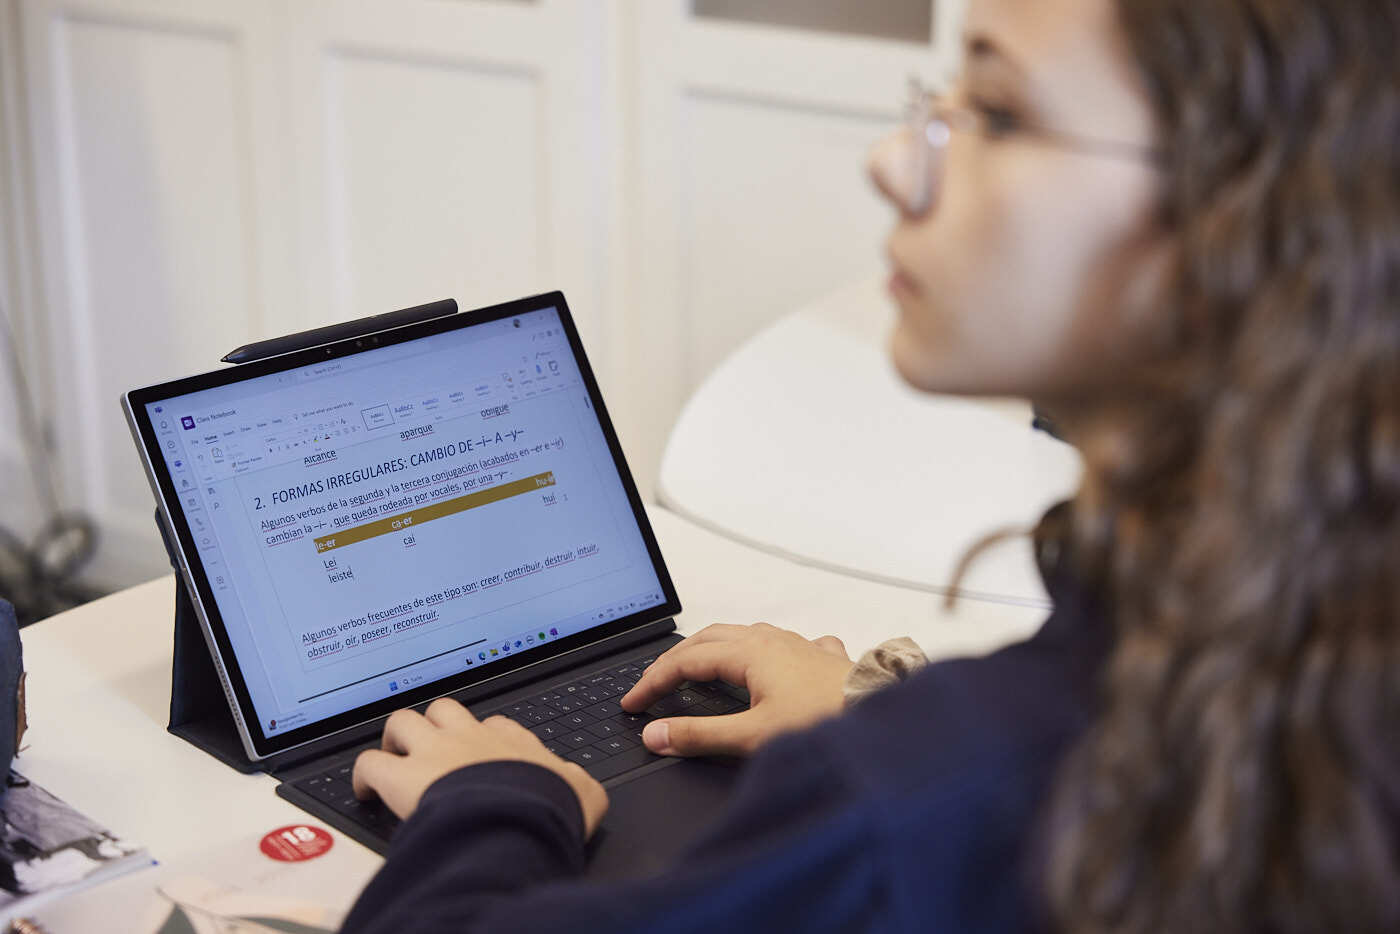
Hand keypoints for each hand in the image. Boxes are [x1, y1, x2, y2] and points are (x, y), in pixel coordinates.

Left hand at [352, 698, 608, 836]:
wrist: (520, 820)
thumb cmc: (550, 808)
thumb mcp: (582, 792)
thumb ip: (575, 781)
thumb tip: (577, 784)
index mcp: (511, 741)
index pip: (493, 726)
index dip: (481, 738)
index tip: (478, 755)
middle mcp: (470, 737)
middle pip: (444, 709)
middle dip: (432, 725)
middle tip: (428, 749)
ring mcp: (434, 751)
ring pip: (402, 721)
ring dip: (395, 738)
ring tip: (393, 759)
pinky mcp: (402, 775)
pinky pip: (369, 763)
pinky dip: (364, 775)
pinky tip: (366, 791)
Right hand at [620, 623, 853, 757]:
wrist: (882, 718)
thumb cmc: (826, 721)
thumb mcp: (752, 736)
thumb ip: (699, 735)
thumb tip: (657, 734)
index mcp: (750, 652)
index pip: (685, 661)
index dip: (654, 681)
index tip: (634, 703)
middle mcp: (773, 641)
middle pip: (710, 638)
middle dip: (677, 658)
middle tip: (656, 682)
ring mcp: (799, 646)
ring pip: (746, 635)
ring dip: (716, 648)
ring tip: (700, 667)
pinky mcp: (821, 658)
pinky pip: (784, 644)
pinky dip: (762, 652)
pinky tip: (772, 666)